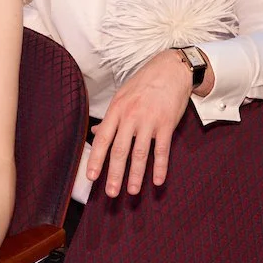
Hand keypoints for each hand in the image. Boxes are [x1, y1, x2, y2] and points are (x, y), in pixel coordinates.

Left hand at [88, 50, 192, 196]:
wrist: (171, 69)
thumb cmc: (144, 83)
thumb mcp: (122, 96)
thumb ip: (110, 117)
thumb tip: (94, 131)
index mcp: (117, 109)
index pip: (103, 138)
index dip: (96, 159)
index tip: (91, 177)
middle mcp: (131, 116)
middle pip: (120, 150)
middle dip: (114, 174)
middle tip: (110, 193)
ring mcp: (150, 120)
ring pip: (140, 153)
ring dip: (136, 175)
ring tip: (132, 192)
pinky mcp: (167, 123)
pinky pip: (162, 149)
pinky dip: (160, 167)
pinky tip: (158, 180)